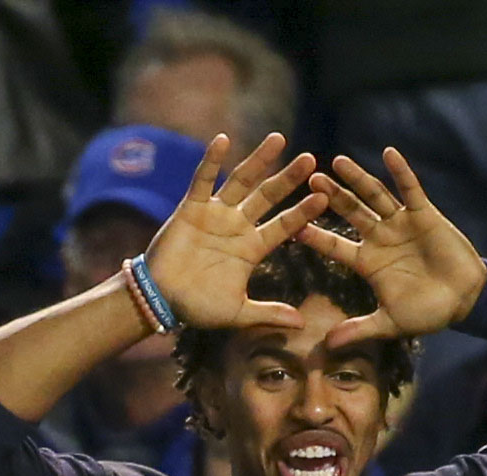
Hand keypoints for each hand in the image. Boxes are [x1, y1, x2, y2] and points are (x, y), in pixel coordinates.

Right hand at [142, 133, 325, 330]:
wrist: (162, 301)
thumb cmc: (199, 308)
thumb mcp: (239, 314)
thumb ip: (269, 314)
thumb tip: (303, 324)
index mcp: (253, 249)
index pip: (284, 226)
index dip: (303, 212)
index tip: (324, 198)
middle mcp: (238, 227)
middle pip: (268, 197)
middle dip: (289, 179)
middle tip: (311, 160)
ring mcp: (215, 215)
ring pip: (241, 181)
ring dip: (259, 161)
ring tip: (279, 139)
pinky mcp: (191, 208)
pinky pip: (202, 180)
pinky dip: (211, 160)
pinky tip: (222, 140)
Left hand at [300, 149, 486, 347]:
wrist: (464, 300)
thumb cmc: (426, 313)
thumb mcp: (390, 323)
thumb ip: (360, 329)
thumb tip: (328, 345)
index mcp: (366, 261)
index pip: (334, 245)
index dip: (315, 235)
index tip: (292, 225)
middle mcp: (379, 238)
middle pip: (350, 212)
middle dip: (331, 196)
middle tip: (309, 179)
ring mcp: (400, 223)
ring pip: (374, 196)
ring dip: (357, 179)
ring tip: (337, 161)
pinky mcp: (423, 214)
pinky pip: (410, 190)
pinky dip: (401, 172)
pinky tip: (389, 153)